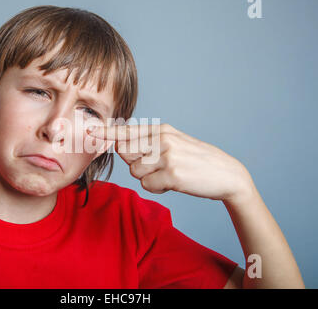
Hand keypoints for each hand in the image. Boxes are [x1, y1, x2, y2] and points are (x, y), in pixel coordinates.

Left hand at [87, 123, 254, 201]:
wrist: (227, 174)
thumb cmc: (197, 160)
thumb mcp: (175, 143)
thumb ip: (149, 143)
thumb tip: (123, 148)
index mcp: (162, 130)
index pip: (127, 131)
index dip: (106, 133)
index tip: (90, 130)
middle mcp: (162, 139)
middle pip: (126, 154)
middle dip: (136, 164)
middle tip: (158, 167)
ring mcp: (167, 155)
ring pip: (136, 172)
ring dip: (149, 179)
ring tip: (170, 175)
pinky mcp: (172, 173)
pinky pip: (148, 185)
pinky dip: (158, 188)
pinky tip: (174, 183)